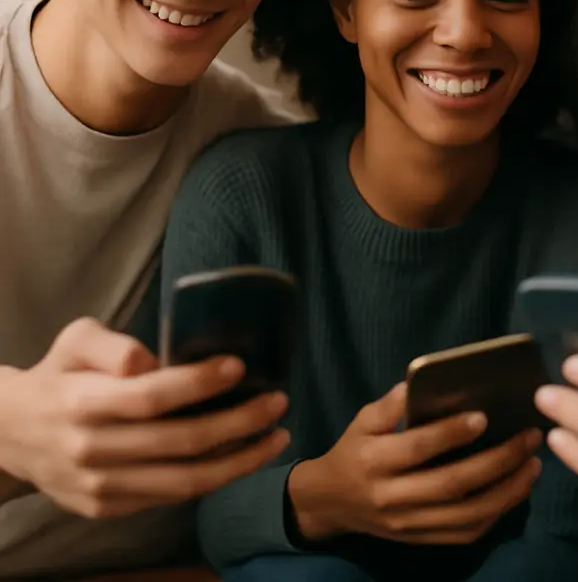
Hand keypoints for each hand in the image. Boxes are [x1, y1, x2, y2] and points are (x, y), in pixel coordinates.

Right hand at [0, 317, 289, 517]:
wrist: (11, 433)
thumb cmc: (59, 374)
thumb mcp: (76, 340)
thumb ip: (112, 344)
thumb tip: (153, 360)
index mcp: (83, 403)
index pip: (151, 397)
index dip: (199, 383)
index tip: (240, 365)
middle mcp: (92, 449)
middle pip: (180, 442)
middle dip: (239, 422)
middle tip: (279, 400)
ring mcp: (100, 486)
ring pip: (184, 481)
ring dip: (240, 460)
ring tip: (277, 435)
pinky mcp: (108, 508)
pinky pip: (171, 496)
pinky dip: (214, 478)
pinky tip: (244, 456)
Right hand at [288, 382, 542, 544]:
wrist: (331, 503)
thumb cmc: (354, 450)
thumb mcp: (363, 419)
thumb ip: (392, 403)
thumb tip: (422, 381)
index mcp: (376, 461)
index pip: (419, 448)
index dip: (451, 434)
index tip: (484, 415)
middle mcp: (394, 497)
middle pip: (452, 485)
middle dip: (498, 461)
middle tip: (529, 437)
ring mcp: (409, 524)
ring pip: (466, 516)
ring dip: (507, 492)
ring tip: (534, 465)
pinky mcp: (421, 540)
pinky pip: (465, 534)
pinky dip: (496, 514)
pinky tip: (516, 490)